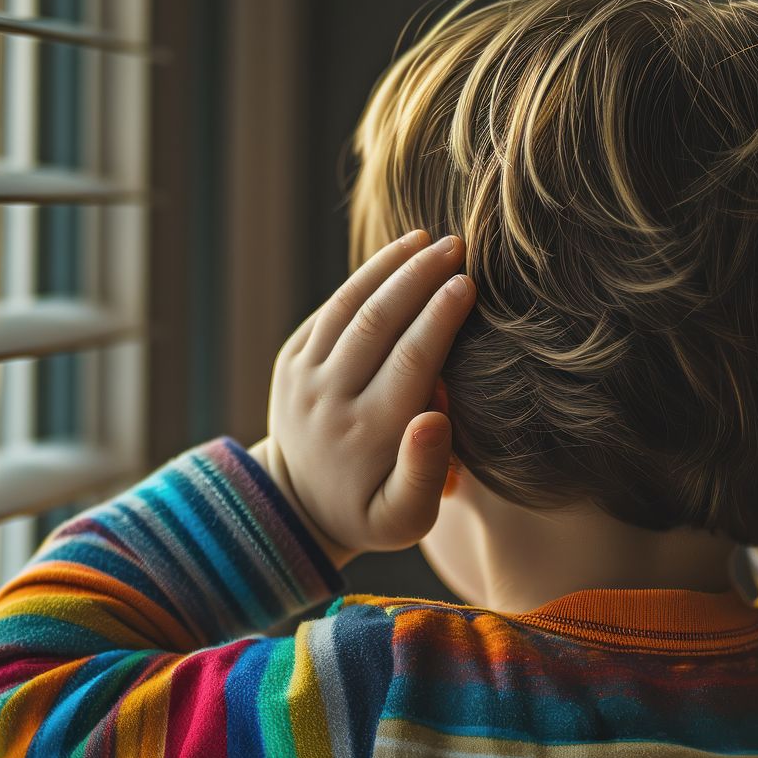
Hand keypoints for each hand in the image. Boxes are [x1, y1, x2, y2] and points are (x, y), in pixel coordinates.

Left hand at [250, 231, 475, 566]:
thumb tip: (435, 419)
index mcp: (367, 434)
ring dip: (388, 267)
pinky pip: (328, 312)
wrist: (298, 505)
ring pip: (348, 308)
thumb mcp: (405, 518)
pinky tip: (395, 258)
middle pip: (377, 324)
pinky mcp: (289, 362)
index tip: (468, 283)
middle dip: (419, 278)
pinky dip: (362, 281)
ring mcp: (303, 378)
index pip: (410, 361)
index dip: (439, 317)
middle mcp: (329, 400)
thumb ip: (425, 475)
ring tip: (427, 239)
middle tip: (458, 246)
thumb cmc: (371, 510)